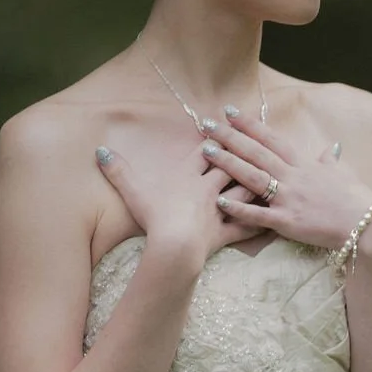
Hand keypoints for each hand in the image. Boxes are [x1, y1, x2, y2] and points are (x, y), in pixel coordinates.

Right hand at [94, 139, 261, 262]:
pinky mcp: (226, 235)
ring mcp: (220, 212)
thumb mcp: (132, 190)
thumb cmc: (154, 216)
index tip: (224, 125)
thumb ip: (117, 170)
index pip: (206, 151)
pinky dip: (259, 224)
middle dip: (241, 153)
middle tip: (254, 142)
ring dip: (257, 183)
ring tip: (270, 174)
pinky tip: (271, 220)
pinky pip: (246, 229)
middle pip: (231, 166)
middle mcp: (210, 189)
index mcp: (189, 177)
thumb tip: (100, 149)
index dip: (215, 137)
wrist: (175, 246)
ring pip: (245, 192)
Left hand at [198, 110, 371, 249]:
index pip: (271, 138)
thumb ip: (332, 160)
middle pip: (255, 152)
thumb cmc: (355, 198)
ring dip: (227, 162)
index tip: (230, 111)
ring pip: (252, 176)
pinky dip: (238, 208)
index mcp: (304, 163)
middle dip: (229, 136)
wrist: (366, 224)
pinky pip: (258, 215)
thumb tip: (333, 147)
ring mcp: (289, 198)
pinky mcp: (287, 221)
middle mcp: (293, 176)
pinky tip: (219, 201)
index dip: (249, 124)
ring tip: (205, 150)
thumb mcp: (343, 173)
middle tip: (205, 123)